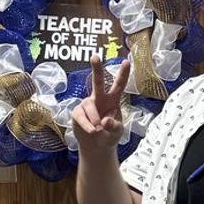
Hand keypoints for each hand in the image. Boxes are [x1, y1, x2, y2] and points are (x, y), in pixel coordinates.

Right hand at [68, 24, 132, 156]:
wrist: (96, 147)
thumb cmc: (109, 136)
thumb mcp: (117, 133)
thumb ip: (114, 126)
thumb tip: (104, 120)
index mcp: (112, 100)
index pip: (118, 85)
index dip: (122, 74)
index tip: (126, 62)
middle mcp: (99, 98)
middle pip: (97, 81)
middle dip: (96, 69)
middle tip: (94, 56)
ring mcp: (87, 105)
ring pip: (90, 106)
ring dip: (95, 120)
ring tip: (97, 130)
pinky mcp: (77, 113)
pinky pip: (81, 117)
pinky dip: (87, 125)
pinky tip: (91, 131)